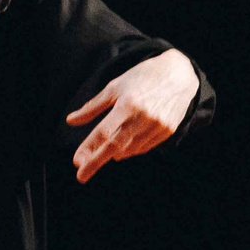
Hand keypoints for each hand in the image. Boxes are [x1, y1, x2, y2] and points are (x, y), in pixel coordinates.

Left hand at [66, 49, 198, 183]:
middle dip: (96, 162)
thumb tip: (71, 121)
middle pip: (115, 146)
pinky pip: (144, 147)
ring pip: (130, 149)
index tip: (77, 162)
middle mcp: (143, 118)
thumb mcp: (114, 87)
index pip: (104, 132)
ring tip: (102, 153)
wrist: (179, 74)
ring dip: (113, 155)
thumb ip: (92, 107)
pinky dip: (130, 150)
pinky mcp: (168, 131)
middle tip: (82, 175)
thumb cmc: (141, 78)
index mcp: (127, 105)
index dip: (89, 148)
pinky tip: (122, 148)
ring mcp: (158, 126)